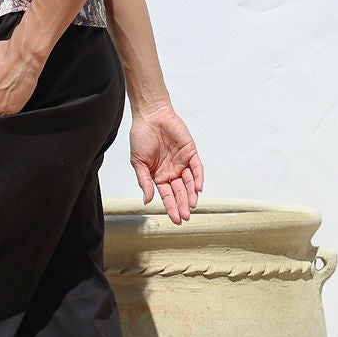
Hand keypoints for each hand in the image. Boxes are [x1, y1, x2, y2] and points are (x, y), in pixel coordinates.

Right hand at [129, 103, 203, 223]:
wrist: (150, 116)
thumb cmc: (141, 138)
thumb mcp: (138, 163)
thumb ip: (144, 182)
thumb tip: (147, 201)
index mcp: (159, 176)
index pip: (167, 196)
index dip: (172, 208)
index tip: (176, 220)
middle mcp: (172, 171)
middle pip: (180, 192)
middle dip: (183, 205)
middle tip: (186, 217)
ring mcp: (182, 162)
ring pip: (190, 182)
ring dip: (191, 195)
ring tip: (192, 206)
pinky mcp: (191, 152)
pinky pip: (197, 168)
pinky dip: (198, 178)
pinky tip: (198, 189)